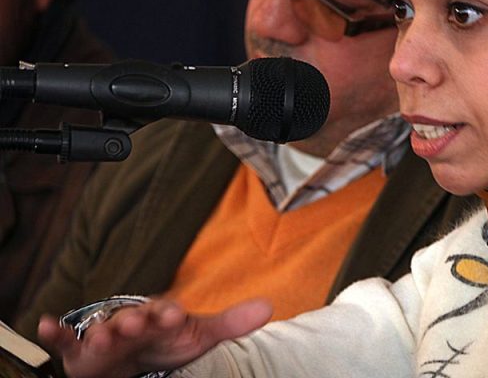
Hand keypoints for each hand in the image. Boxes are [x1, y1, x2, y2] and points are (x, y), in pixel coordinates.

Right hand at [37, 298, 272, 377]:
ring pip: (101, 332)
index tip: (174, 314)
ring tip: (104, 337)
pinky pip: (65, 340)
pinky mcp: (81, 352)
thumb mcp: (199, 335)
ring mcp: (105, 337)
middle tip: (138, 323)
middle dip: (134, 321)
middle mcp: (131, 323)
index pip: (165, 312)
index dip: (168, 313)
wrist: (137, 356)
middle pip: (131, 320)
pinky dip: (54, 333)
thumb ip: (232, 323)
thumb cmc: (167, 342)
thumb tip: (269, 306)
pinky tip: (44, 324)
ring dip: (101, 333)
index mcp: (159, 317)